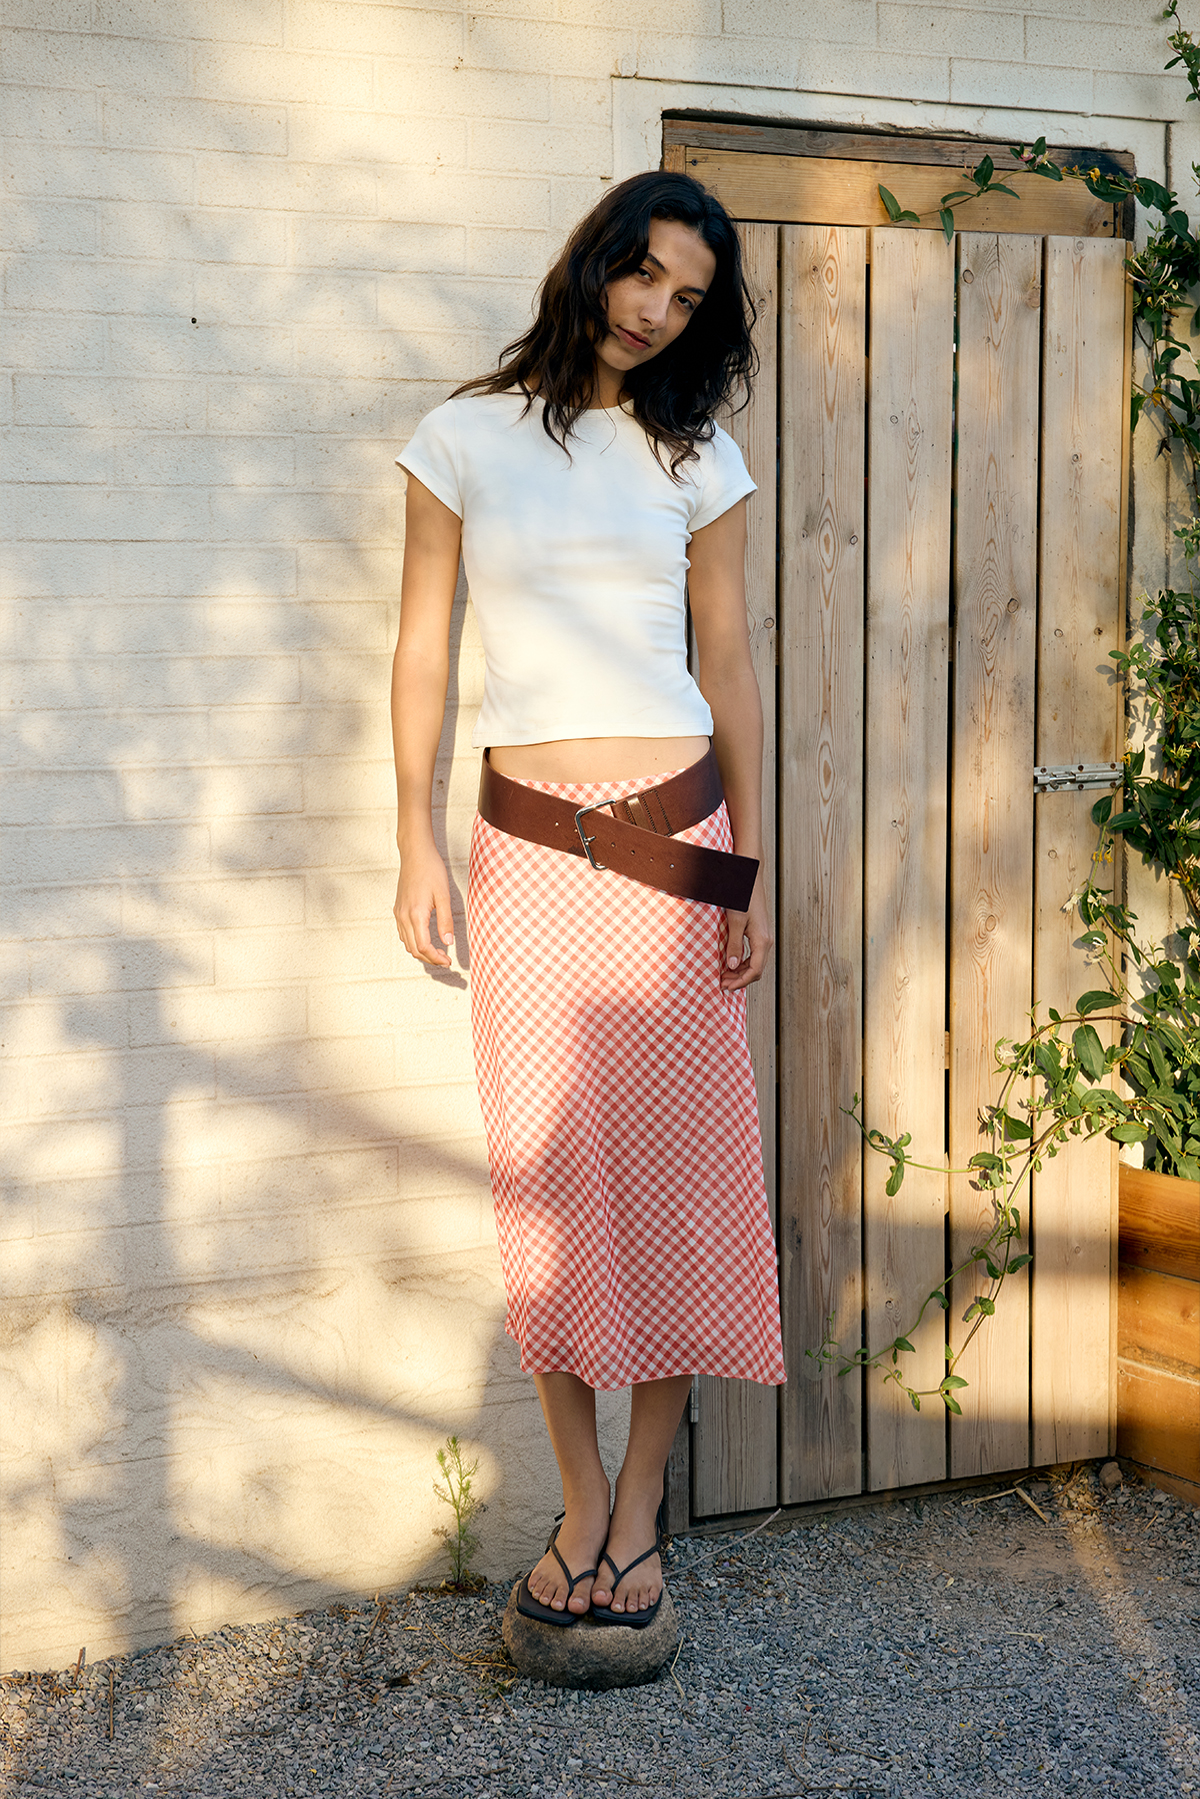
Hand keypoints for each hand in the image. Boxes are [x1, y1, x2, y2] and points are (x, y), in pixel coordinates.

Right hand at [394, 846, 453, 966]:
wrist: (415, 854)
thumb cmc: (431, 871)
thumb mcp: (444, 896)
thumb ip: (445, 921)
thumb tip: (448, 942)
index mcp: (416, 914)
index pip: (423, 947)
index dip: (436, 958)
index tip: (448, 962)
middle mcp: (403, 916)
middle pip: (414, 949)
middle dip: (430, 959)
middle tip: (445, 960)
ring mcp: (398, 913)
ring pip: (407, 943)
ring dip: (421, 952)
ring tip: (437, 952)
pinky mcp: (397, 909)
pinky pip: (403, 933)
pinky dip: (413, 942)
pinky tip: (425, 939)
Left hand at [720, 870, 772, 992]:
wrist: (750, 878)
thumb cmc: (743, 897)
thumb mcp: (735, 921)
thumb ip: (734, 944)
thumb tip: (731, 965)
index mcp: (762, 941)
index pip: (755, 971)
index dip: (741, 982)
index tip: (727, 987)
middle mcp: (766, 941)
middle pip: (756, 970)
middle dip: (739, 979)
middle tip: (722, 984)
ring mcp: (763, 937)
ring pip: (754, 963)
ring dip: (740, 972)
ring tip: (724, 975)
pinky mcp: (758, 933)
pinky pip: (753, 954)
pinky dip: (742, 962)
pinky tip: (730, 963)